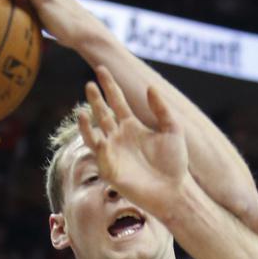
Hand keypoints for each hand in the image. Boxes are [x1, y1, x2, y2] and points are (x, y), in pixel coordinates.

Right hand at [78, 66, 189, 213]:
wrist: (175, 190)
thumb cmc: (175, 163)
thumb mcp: (172, 130)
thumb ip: (161, 109)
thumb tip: (150, 86)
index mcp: (132, 126)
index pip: (117, 101)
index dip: (109, 85)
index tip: (102, 68)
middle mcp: (119, 137)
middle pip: (103, 114)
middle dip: (96, 100)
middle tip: (89, 84)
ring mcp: (112, 154)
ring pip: (93, 135)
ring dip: (86, 125)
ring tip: (82, 112)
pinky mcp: (110, 171)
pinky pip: (100, 157)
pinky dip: (98, 146)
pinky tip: (99, 136)